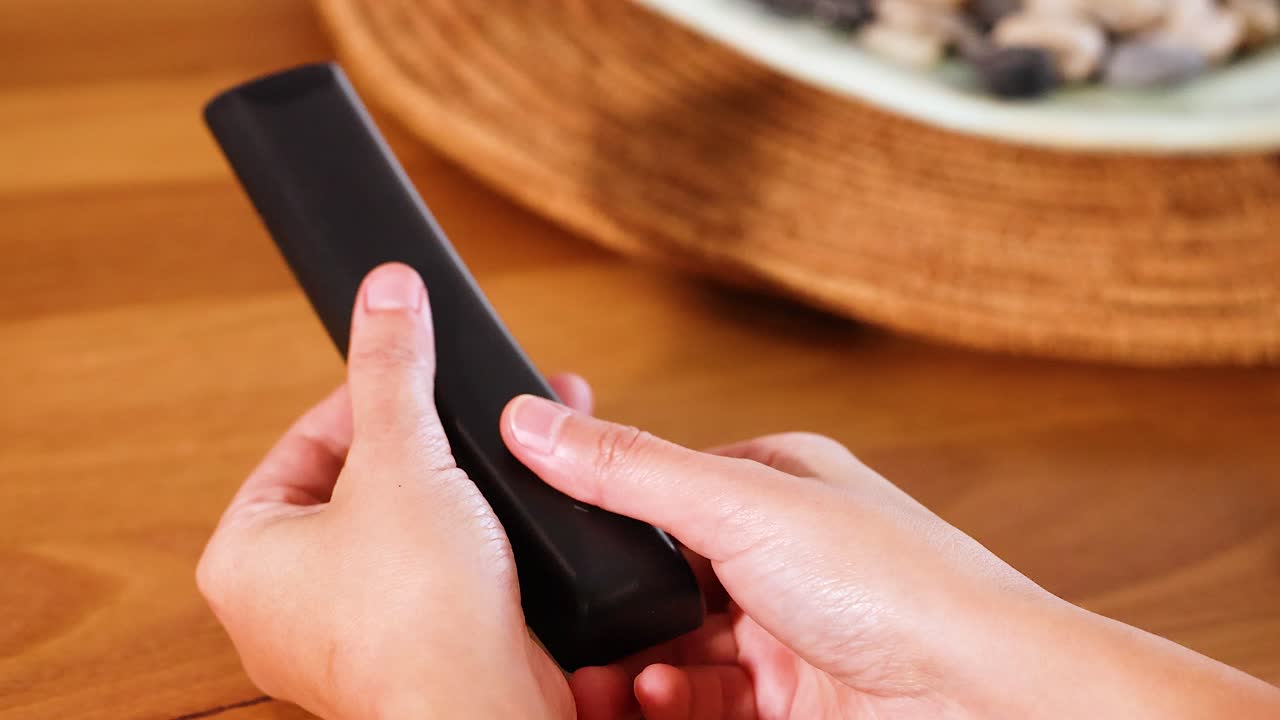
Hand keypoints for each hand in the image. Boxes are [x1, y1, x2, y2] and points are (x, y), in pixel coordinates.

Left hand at [196, 263, 589, 719]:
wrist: (484, 711)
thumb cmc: (419, 616)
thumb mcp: (403, 459)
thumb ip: (392, 369)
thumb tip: (385, 291)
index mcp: (244, 557)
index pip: (302, 444)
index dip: (364, 401)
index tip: (414, 378)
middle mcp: (282, 606)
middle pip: (354, 486)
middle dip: (421, 445)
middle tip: (458, 424)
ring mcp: (346, 635)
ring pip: (398, 531)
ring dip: (449, 490)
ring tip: (486, 465)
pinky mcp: (409, 652)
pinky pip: (431, 576)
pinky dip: (466, 542)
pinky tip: (501, 522)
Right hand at [500, 397, 1279, 719]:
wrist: (982, 697)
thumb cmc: (898, 586)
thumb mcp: (741, 506)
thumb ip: (628, 469)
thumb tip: (533, 420)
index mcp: (776, 485)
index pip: (661, 490)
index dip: (599, 517)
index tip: (544, 542)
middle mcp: (781, 555)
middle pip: (660, 581)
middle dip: (607, 612)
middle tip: (553, 633)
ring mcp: (786, 630)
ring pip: (673, 648)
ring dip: (629, 666)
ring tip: (597, 680)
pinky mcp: (790, 699)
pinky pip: (702, 699)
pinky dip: (664, 701)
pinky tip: (650, 699)